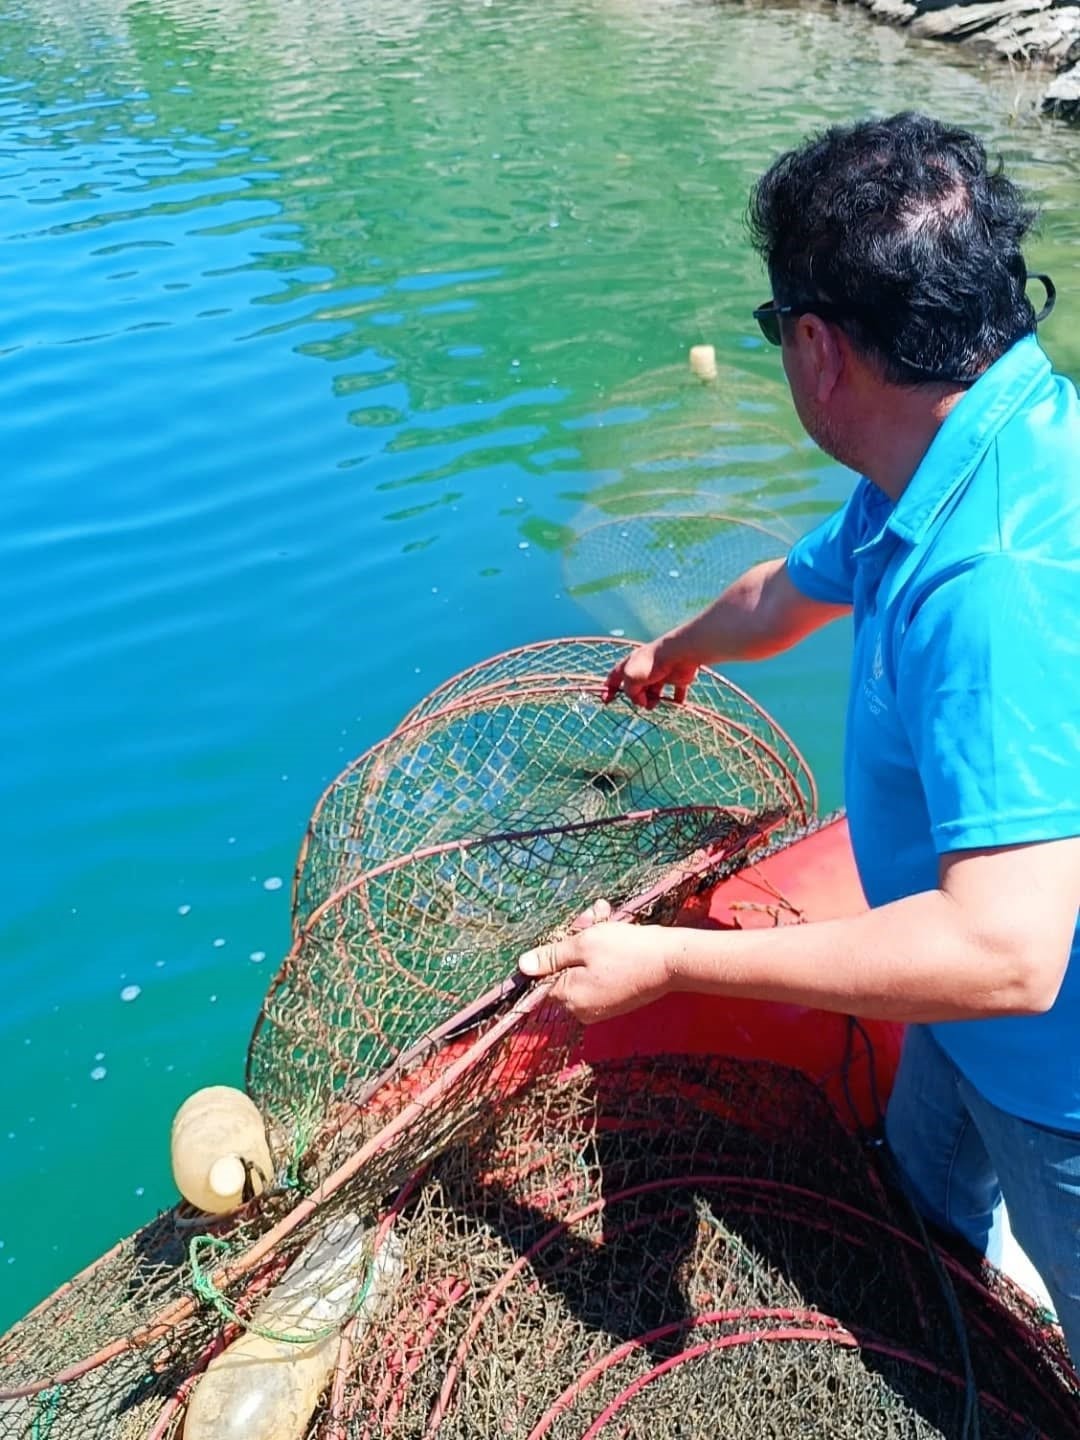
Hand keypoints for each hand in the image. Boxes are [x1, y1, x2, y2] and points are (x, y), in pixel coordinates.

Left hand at [518, 899, 673, 1023]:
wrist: (672, 961)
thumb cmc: (627, 950)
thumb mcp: (583, 945)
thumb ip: (551, 957)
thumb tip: (523, 966)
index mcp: (570, 998)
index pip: (544, 977)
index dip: (555, 950)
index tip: (572, 930)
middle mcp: (583, 1008)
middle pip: (566, 969)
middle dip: (577, 938)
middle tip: (593, 915)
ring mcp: (601, 1005)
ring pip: (584, 967)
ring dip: (592, 940)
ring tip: (606, 916)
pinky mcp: (617, 999)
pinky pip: (600, 973)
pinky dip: (605, 953)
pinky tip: (617, 930)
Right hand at [602, 638, 698, 708]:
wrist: (679, 654)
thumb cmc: (651, 664)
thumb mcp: (631, 678)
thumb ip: (629, 691)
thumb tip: (639, 701)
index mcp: (630, 665)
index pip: (615, 677)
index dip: (608, 688)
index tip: (606, 701)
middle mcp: (644, 669)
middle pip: (636, 687)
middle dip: (636, 698)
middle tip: (641, 702)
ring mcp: (661, 673)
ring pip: (654, 691)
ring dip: (653, 700)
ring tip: (655, 703)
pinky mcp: (676, 678)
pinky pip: (676, 691)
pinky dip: (677, 698)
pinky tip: (676, 703)